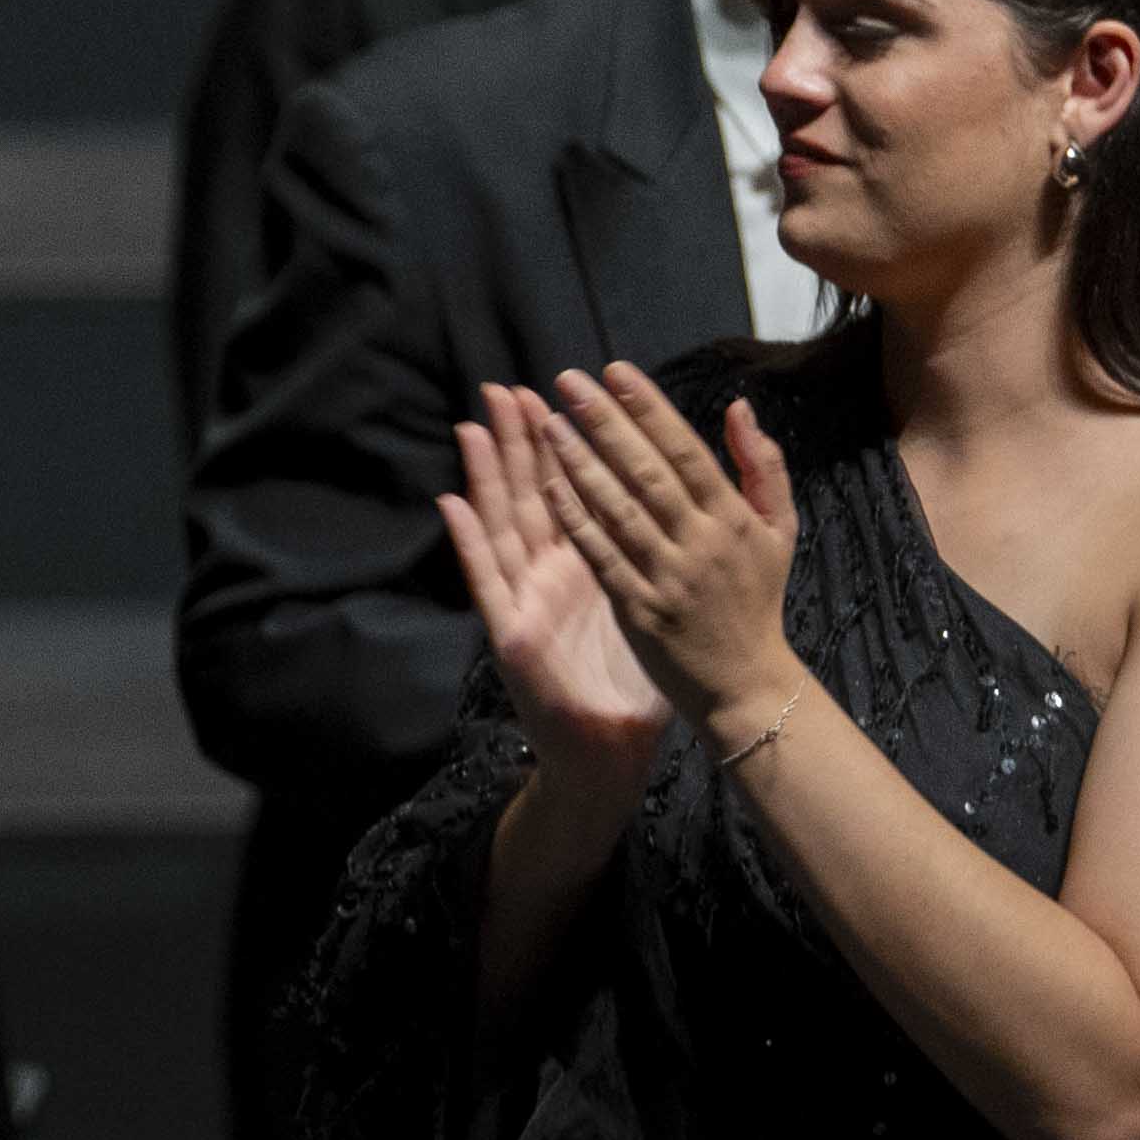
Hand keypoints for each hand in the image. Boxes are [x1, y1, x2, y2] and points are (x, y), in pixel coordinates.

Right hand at [438, 390, 671, 776]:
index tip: (561, 393)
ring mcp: (526, 601)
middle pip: (531, 495)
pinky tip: (453, 504)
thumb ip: (668, 551)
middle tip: (506, 388)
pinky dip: (470, 543)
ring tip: (474, 425)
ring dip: (487, 476)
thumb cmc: (639, 682)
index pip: (576, 489)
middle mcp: (551, 575)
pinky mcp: (511, 634)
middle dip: (520, 441)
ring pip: (503, 525)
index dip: (567, 441)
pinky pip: (487, 581)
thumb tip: (686, 505)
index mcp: (592, 563)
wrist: (614, 751)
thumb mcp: (660, 604)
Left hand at [514, 359, 801, 733]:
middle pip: (647, 472)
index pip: (685, 451)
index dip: (649, 408)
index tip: (615, 371)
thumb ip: (764, 467)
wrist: (746, 684)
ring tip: (547, 423)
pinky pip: (601, 558)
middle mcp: (700, 543)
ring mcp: (667, 578)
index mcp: (733, 518)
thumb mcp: (779, 530)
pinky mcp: (638, 610)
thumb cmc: (757, 600)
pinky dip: (576, 521)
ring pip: (618, 510)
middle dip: (605, 422)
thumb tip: (739, 407)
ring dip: (580, 463)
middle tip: (568, 381)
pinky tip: (548, 486)